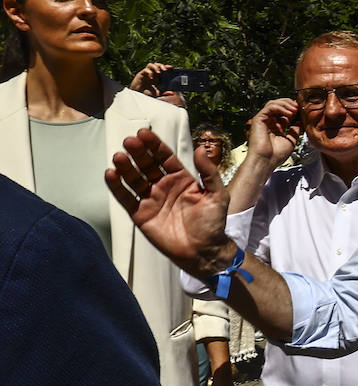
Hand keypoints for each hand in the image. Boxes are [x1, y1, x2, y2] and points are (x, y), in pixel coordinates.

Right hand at [105, 128, 237, 277]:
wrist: (203, 252)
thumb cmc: (213, 223)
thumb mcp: (218, 195)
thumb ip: (209, 173)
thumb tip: (201, 149)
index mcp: (181, 178)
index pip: (164, 157)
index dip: (154, 145)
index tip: (143, 133)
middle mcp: (163, 186)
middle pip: (146, 165)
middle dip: (138, 152)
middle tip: (129, 141)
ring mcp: (150, 199)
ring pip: (134, 179)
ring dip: (126, 167)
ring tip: (119, 156)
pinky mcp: (140, 214)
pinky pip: (126, 198)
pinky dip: (117, 186)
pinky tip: (111, 173)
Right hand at [129, 61, 173, 95]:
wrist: (138, 95)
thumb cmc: (148, 94)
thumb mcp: (158, 94)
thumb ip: (164, 93)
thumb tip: (171, 93)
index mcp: (157, 76)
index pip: (162, 69)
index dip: (166, 67)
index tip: (171, 67)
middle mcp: (152, 73)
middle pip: (157, 65)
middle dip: (161, 65)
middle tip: (165, 70)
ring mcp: (146, 73)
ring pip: (151, 64)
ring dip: (155, 67)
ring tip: (158, 72)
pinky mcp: (141, 74)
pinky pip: (145, 70)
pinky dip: (149, 72)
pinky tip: (151, 77)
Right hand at [246, 98, 302, 168]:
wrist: (266, 161)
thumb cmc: (276, 155)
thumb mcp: (290, 141)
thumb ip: (295, 131)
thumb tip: (300, 122)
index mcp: (276, 127)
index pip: (284, 113)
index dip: (293, 109)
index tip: (302, 110)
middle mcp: (269, 122)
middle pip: (278, 105)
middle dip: (289, 104)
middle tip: (299, 106)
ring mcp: (263, 120)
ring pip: (273, 104)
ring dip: (285, 104)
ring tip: (295, 108)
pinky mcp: (259, 119)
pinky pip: (270, 107)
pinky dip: (280, 107)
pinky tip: (289, 112)